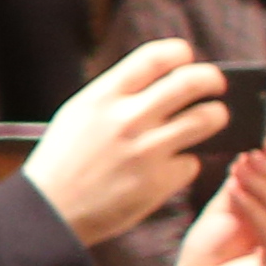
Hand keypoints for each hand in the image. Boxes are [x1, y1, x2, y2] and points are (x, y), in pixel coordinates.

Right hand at [22, 40, 227, 247]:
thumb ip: (117, 95)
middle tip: (215, 86)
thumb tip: (165, 80)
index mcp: (103, 98)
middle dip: (213, 80)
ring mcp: (146, 151)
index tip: (187, 59)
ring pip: (208, 118)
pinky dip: (186, 163)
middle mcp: (128, 119)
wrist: (49, 213)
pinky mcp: (159, 182)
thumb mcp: (78, 115)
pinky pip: (192, 162)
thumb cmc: (64, 162)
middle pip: (192, 81)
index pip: (156, 57)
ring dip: (216, 116)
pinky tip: (169, 166)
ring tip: (211, 120)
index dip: (180, 53)